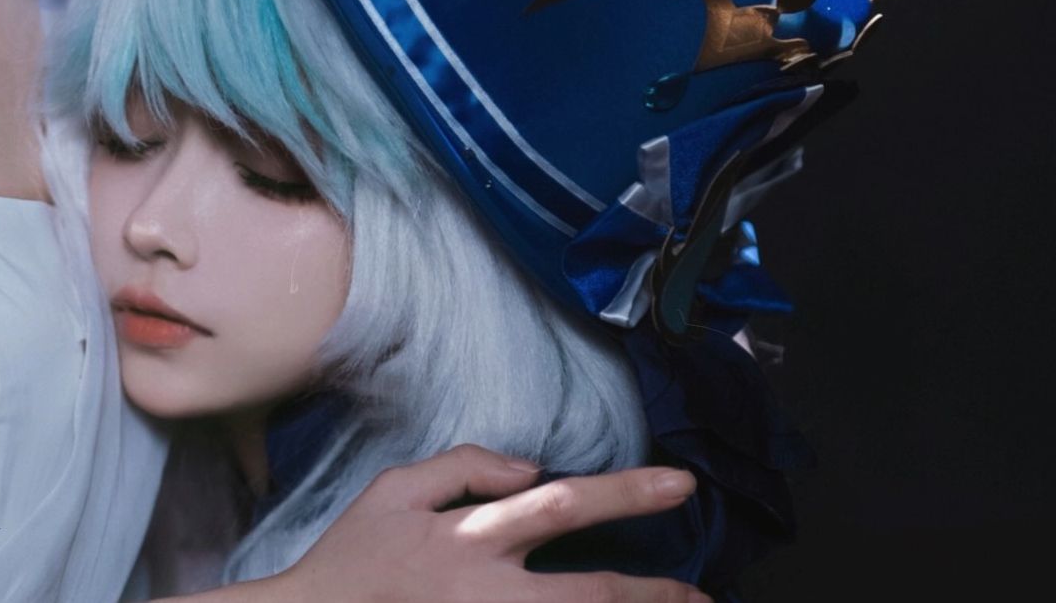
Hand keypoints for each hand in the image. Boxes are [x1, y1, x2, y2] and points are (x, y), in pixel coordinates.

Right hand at [265, 445, 709, 602]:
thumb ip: (464, 467)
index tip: (681, 485)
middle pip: (590, 595)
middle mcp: (489, 594)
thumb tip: (530, 465)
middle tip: (703, 597)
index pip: (563, 505)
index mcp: (472, 539)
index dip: (626, 492)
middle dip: (654, 595)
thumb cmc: (351, 560)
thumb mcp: (394, 490)